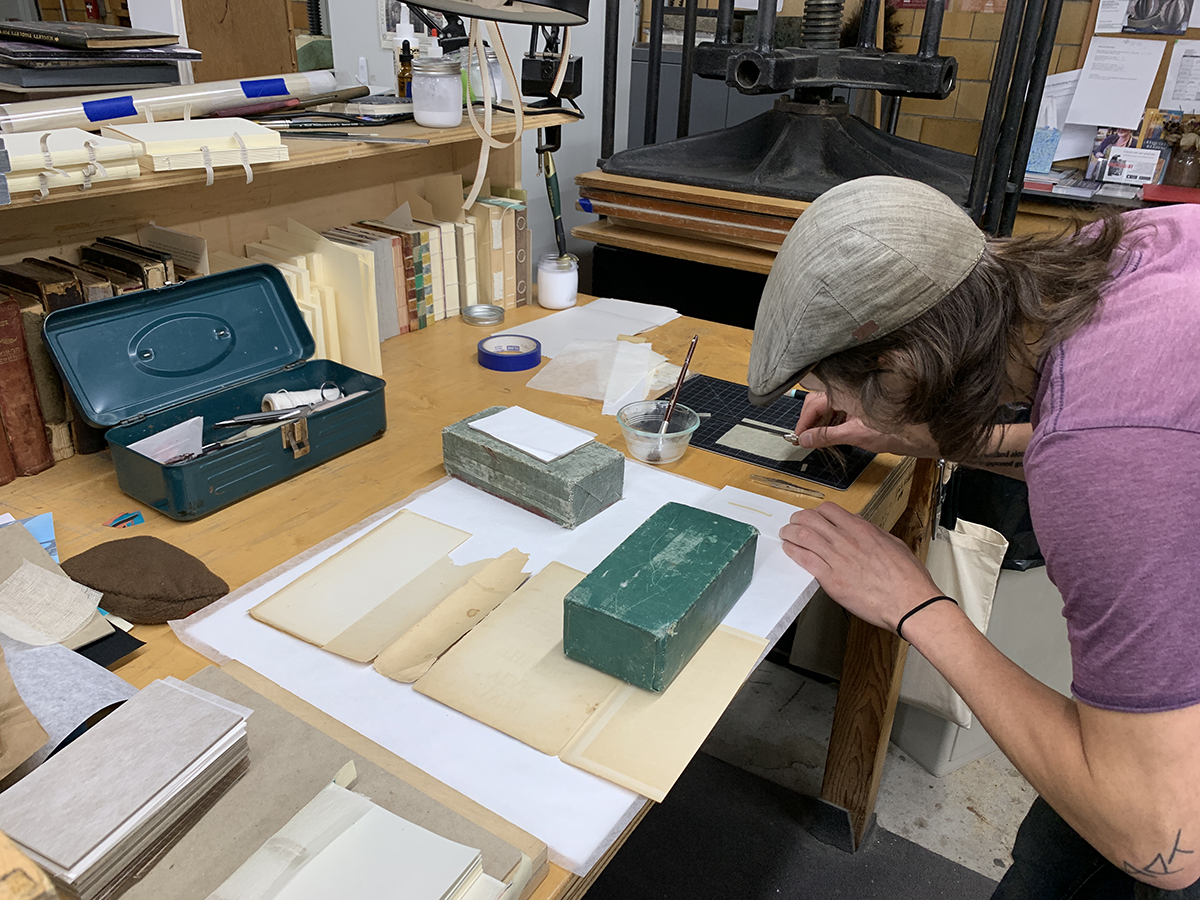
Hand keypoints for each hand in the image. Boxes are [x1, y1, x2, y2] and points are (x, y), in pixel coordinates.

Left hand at [779, 502, 941, 631]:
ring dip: (790, 533)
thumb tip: (856, 523)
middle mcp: (847, 540)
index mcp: (862, 530)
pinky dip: (793, 552)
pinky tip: (789, 550)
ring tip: (786, 534)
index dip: (816, 512)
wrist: (909, 603)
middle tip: (793, 523)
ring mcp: (838, 559)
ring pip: (803, 536)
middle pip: (810, 519)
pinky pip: (805, 560)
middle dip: (798, 519)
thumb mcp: (893, 543)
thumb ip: (872, 532)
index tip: (812, 517)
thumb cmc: (906, 578)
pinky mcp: (831, 579)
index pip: (829, 510)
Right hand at [794, 391, 941, 457]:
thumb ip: (827, 437)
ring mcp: (857, 395)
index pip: (814, 403)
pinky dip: (834, 420)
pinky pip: (841, 408)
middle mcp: (850, 389)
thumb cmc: (898, 429)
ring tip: (818, 439)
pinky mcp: (863, 403)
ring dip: (822, 422)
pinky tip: (833, 432)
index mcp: (847, 391)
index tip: (798, 436)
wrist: (922, 432)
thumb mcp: (856, 435)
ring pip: (830, 405)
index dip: (803, 421)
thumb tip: (807, 439)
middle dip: (811, 421)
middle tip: (805, 439)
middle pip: (819, 402)